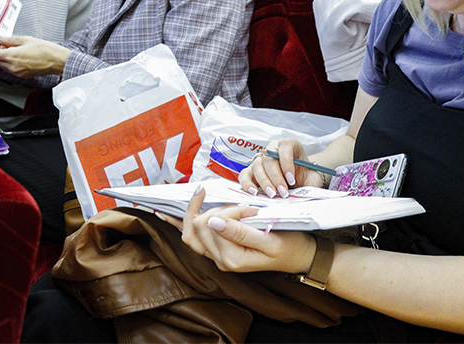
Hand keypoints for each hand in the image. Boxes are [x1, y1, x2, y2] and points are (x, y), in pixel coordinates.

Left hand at [0, 35, 70, 77]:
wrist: (57, 61)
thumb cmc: (46, 50)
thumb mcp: (27, 39)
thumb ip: (11, 39)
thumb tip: (2, 38)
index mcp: (12, 56)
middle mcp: (13, 67)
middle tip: (5, 44)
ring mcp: (17, 72)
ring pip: (3, 65)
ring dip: (5, 58)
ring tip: (14, 50)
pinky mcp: (23, 75)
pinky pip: (11, 69)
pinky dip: (11, 63)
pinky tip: (20, 56)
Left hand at [173, 185, 315, 274]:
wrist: (298, 256)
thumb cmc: (288, 245)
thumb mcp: (269, 239)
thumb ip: (240, 232)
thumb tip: (212, 221)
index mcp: (231, 259)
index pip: (212, 224)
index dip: (228, 210)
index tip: (249, 208)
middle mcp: (219, 260)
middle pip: (197, 226)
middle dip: (217, 209)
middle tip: (242, 207)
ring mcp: (217, 257)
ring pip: (191, 232)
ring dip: (203, 211)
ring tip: (221, 203)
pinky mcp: (218, 251)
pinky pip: (192, 238)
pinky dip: (181, 223)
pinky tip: (165, 214)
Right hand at [238, 139, 326, 197]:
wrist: (299, 180)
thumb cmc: (305, 177)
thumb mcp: (313, 179)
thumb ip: (312, 185)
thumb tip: (308, 195)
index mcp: (289, 145)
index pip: (284, 146)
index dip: (287, 162)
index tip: (291, 179)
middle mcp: (272, 148)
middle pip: (269, 159)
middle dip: (276, 177)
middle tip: (283, 192)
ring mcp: (260, 159)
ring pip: (257, 166)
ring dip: (264, 182)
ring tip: (272, 194)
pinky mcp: (251, 171)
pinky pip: (245, 175)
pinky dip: (247, 184)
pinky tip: (255, 192)